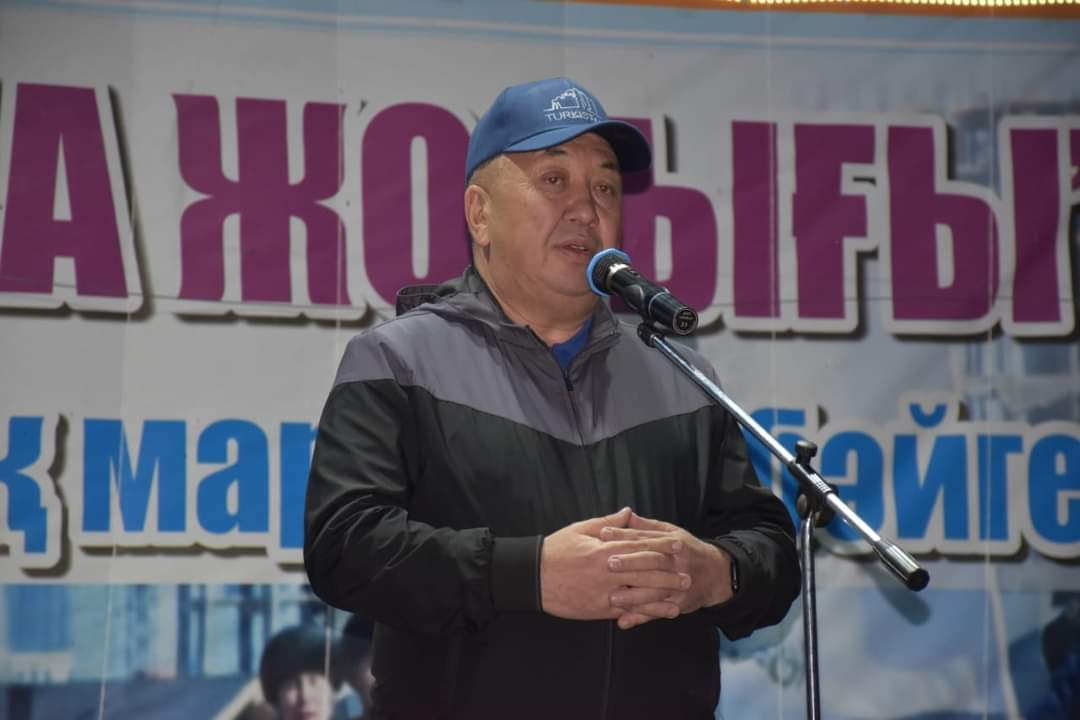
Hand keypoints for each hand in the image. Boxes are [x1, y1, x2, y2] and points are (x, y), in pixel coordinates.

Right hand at [540, 508, 688, 620]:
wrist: (533, 576)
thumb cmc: (556, 550)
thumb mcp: (580, 529)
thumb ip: (608, 522)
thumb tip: (629, 512)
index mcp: (604, 548)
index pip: (639, 545)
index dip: (661, 544)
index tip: (679, 543)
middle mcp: (608, 570)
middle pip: (645, 570)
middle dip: (669, 571)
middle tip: (688, 573)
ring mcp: (604, 591)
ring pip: (641, 592)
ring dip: (664, 593)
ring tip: (681, 593)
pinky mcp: (599, 608)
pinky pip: (628, 610)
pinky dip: (647, 612)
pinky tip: (662, 612)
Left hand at [601, 512, 733, 629]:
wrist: (717, 574)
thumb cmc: (688, 551)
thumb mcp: (672, 533)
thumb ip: (647, 527)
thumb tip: (626, 515)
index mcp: (673, 543)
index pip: (646, 539)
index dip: (624, 536)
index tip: (603, 535)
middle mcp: (677, 563)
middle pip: (652, 562)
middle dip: (631, 563)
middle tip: (609, 564)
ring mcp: (679, 585)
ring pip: (655, 591)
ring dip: (634, 596)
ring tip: (612, 597)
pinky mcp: (679, 604)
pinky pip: (658, 612)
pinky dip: (641, 617)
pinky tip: (624, 621)